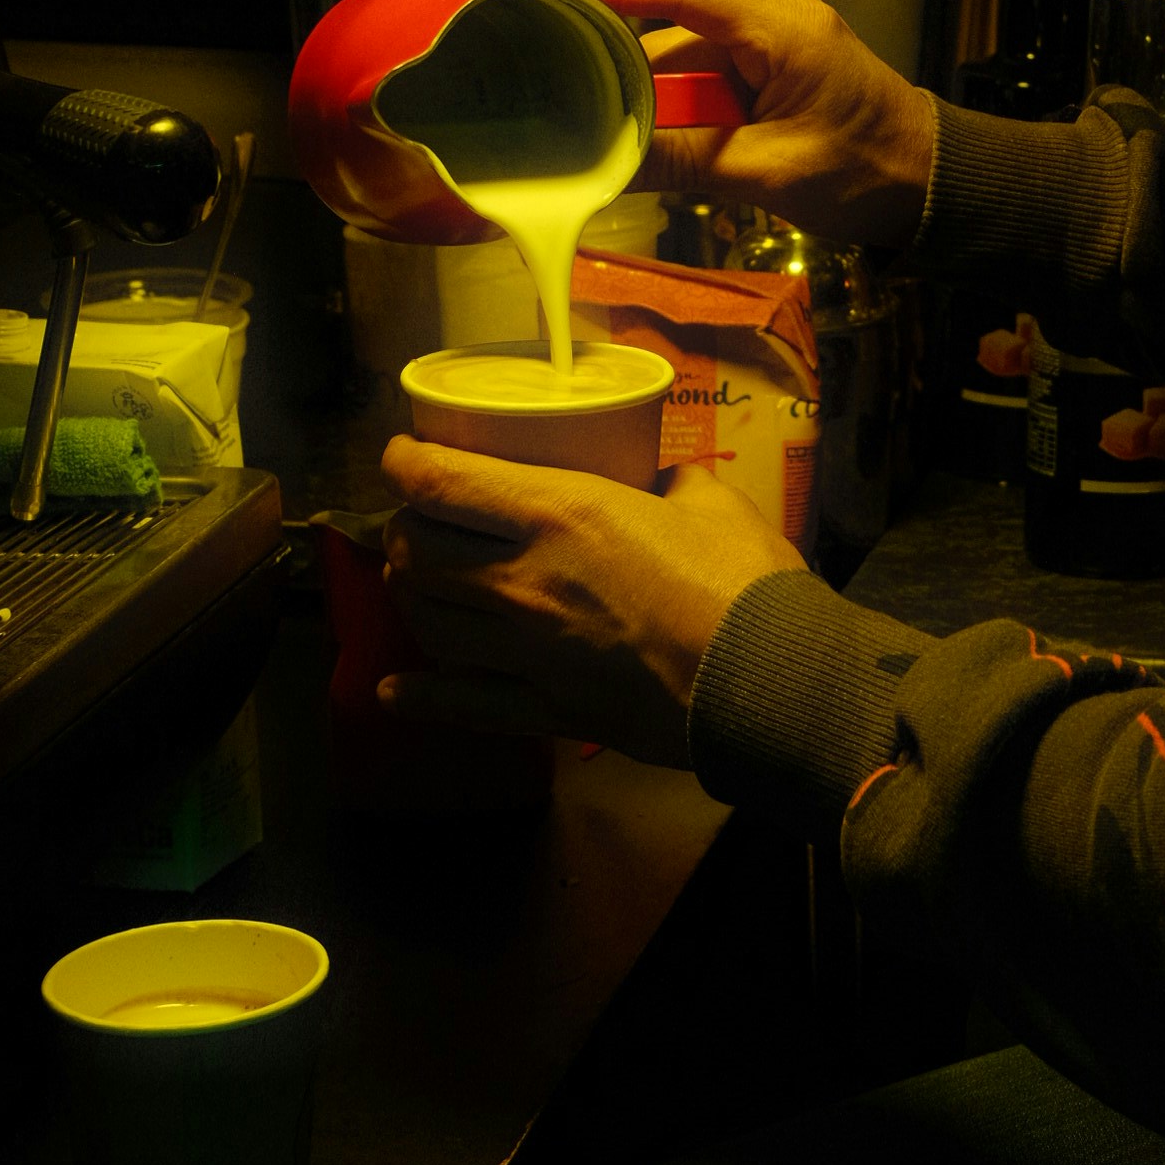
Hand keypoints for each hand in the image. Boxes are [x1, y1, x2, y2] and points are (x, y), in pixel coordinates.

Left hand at [377, 438, 804, 769]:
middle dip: (404, 528)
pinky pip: (460, 703)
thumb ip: (673, 481)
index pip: (440, 482)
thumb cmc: (746, 582)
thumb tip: (663, 478)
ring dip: (412, 595)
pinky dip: (418, 696)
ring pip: (427, 621)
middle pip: (416, 551)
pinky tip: (394, 690)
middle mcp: (524, 580)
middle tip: (422, 518)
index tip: (403, 454)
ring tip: (421, 582)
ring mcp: (527, 652)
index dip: (404, 462)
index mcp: (560, 513)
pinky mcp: (546, 710)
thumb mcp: (710, 501)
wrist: (770, 684)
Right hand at [543, 0, 934, 243]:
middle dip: (621, 60)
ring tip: (593, 122)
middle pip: (677, 27)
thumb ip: (683, 162)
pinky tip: (649, 131)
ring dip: (655, 93)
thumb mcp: (768, 173)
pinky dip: (685, 103)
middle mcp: (778, 17)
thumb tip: (602, 169)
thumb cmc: (867, 173)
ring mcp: (781, 39)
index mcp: (781, 29)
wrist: (936, 185)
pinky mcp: (782, 64)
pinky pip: (717, 72)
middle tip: (554, 79)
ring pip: (693, 56)